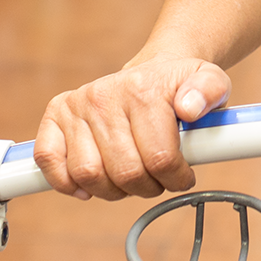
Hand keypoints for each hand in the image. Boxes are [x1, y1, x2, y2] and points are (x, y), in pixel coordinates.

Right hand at [35, 57, 231, 200]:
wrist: (155, 70)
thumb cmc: (181, 85)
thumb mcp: (212, 82)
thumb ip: (211, 90)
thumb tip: (190, 107)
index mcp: (143, 90)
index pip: (159, 158)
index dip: (176, 178)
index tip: (183, 176)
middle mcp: (104, 95)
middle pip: (125, 172)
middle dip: (148, 187)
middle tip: (157, 179)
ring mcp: (78, 105)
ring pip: (88, 174)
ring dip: (113, 190)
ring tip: (130, 180)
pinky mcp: (56, 115)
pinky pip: (48, 159)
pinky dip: (66, 182)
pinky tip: (89, 186)